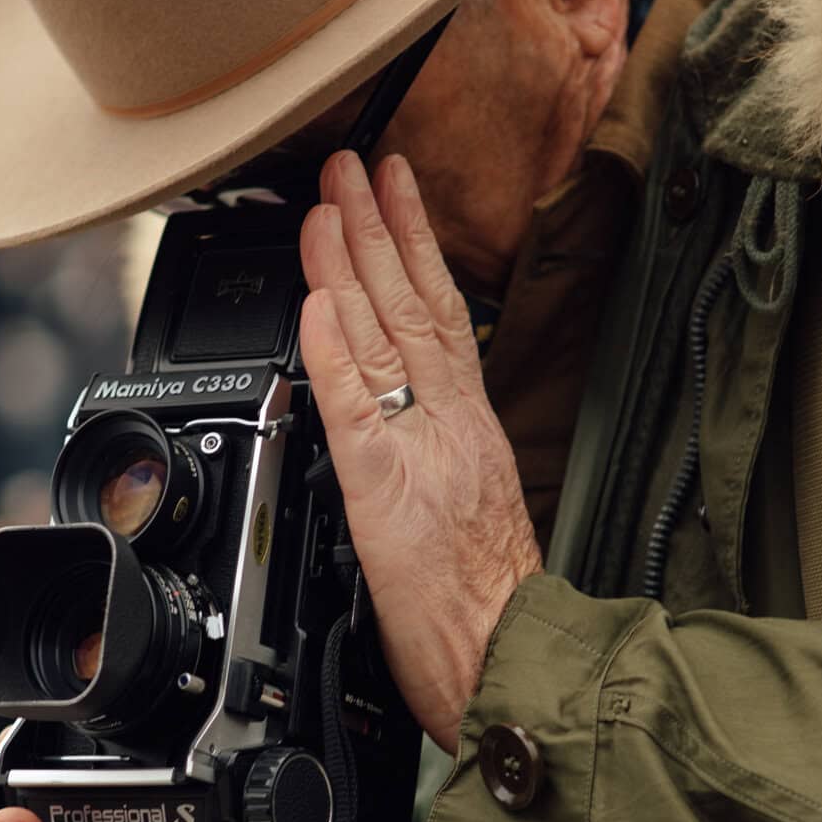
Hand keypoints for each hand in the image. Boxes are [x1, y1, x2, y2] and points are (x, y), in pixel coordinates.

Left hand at [299, 149, 541, 752]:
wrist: (507, 662)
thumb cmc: (485, 609)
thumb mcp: (467, 513)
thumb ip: (437, 455)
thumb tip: (405, 420)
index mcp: (469, 429)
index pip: (438, 315)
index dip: (413, 247)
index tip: (392, 190)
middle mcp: (450, 425)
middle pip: (412, 304)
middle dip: (379, 224)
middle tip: (352, 159)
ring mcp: (418, 450)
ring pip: (381, 336)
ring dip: (348, 260)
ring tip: (325, 199)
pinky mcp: (383, 491)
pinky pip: (353, 407)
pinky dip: (333, 347)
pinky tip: (314, 299)